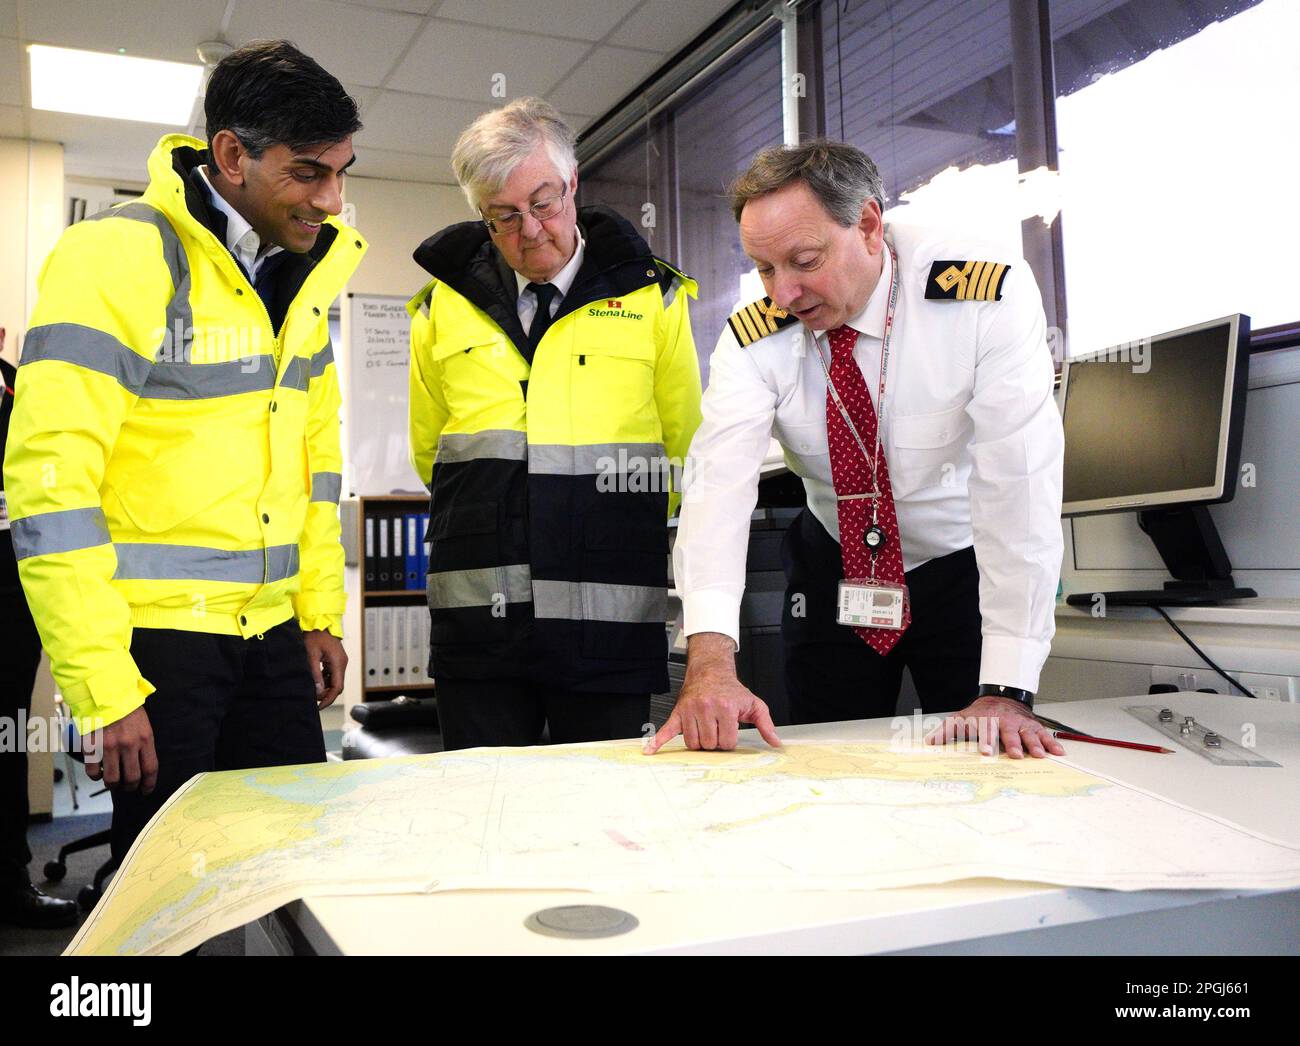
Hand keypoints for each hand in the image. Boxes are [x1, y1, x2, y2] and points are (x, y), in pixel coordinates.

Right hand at [84, 706, 157, 792]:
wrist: (105, 693)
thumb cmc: (126, 708)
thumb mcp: (143, 724)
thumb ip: (144, 744)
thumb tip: (142, 765)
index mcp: (145, 738)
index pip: (150, 768)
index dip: (148, 784)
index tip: (146, 790)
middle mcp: (129, 744)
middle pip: (132, 778)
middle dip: (130, 787)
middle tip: (127, 787)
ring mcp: (109, 746)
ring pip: (112, 779)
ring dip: (113, 785)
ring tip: (112, 782)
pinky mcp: (91, 746)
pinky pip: (93, 771)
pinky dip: (95, 777)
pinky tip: (98, 773)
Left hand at [303, 629, 346, 708]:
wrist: (319, 622)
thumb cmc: (315, 635)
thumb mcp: (311, 655)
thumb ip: (315, 674)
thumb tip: (317, 690)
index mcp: (338, 662)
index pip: (337, 687)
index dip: (328, 699)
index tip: (319, 706)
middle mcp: (342, 663)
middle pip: (337, 686)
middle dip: (326, 694)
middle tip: (314, 699)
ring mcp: (340, 662)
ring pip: (335, 681)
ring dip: (325, 688)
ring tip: (314, 690)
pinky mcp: (336, 660)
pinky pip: (333, 675)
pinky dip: (325, 681)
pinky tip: (316, 681)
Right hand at [645, 633, 780, 753]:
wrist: (711, 671)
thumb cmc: (731, 690)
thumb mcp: (753, 704)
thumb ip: (765, 724)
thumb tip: (775, 743)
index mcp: (726, 707)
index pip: (727, 742)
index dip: (729, 741)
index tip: (729, 732)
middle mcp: (706, 708)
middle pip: (709, 744)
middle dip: (715, 741)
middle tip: (718, 729)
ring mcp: (690, 711)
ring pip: (693, 743)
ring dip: (700, 742)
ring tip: (706, 729)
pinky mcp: (678, 712)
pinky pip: (666, 730)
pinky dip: (657, 741)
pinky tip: (650, 751)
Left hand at [924, 696, 1064, 758]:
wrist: (1001, 697)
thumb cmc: (980, 714)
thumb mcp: (961, 719)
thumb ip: (946, 731)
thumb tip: (930, 742)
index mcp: (987, 721)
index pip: (986, 731)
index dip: (986, 741)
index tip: (986, 751)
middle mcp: (1005, 722)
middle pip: (1009, 734)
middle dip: (1012, 744)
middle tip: (1015, 755)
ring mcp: (1021, 724)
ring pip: (1028, 734)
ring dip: (1034, 744)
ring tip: (1039, 755)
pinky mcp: (1033, 726)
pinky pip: (1044, 734)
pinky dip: (1052, 743)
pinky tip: (1058, 752)